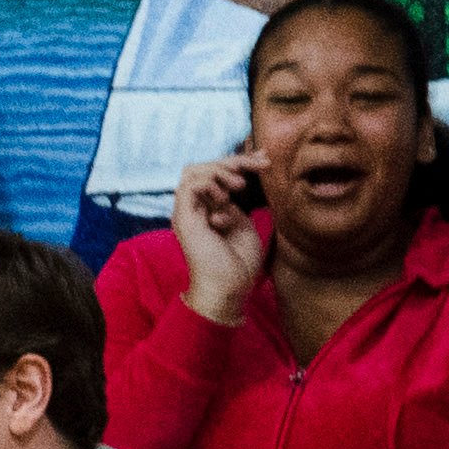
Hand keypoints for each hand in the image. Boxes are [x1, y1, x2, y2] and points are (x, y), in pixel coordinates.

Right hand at [174, 156, 268, 322]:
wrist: (228, 288)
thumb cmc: (237, 264)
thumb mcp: (243, 223)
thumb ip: (235, 202)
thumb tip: (236, 180)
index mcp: (205, 209)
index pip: (215, 173)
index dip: (239, 162)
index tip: (265, 159)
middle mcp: (192, 208)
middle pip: (204, 167)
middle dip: (234, 160)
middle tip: (260, 164)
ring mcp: (186, 213)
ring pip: (193, 171)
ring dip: (221, 170)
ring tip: (241, 185)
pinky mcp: (184, 219)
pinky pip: (190, 185)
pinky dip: (210, 184)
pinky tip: (226, 198)